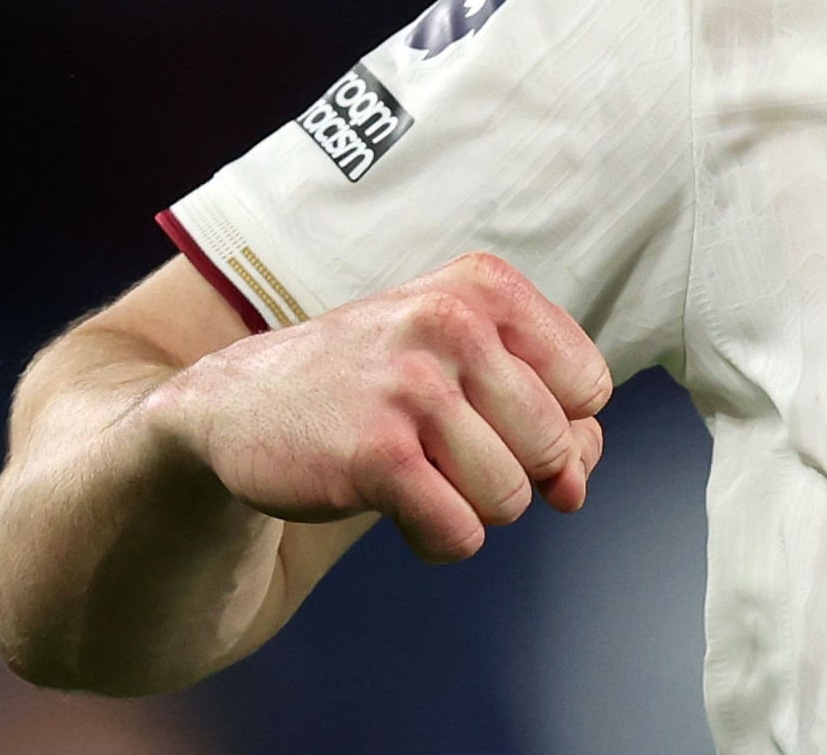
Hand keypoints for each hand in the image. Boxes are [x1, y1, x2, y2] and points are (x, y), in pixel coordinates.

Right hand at [138, 252, 612, 562]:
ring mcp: (412, 385)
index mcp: (486, 287)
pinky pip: (459, 531)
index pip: (589, 384)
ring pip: (512, 496)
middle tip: (449, 454)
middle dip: (515, 472)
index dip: (557, 424)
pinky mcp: (375, 453)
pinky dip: (441, 540)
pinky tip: (405, 511)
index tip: (499, 423)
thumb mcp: (464, 365)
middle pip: (556, 446)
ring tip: (423, 477)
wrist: (237, 403)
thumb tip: (576, 488)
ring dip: (473, 509)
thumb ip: (547, 414)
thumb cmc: (374, 384)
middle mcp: (453, 322)